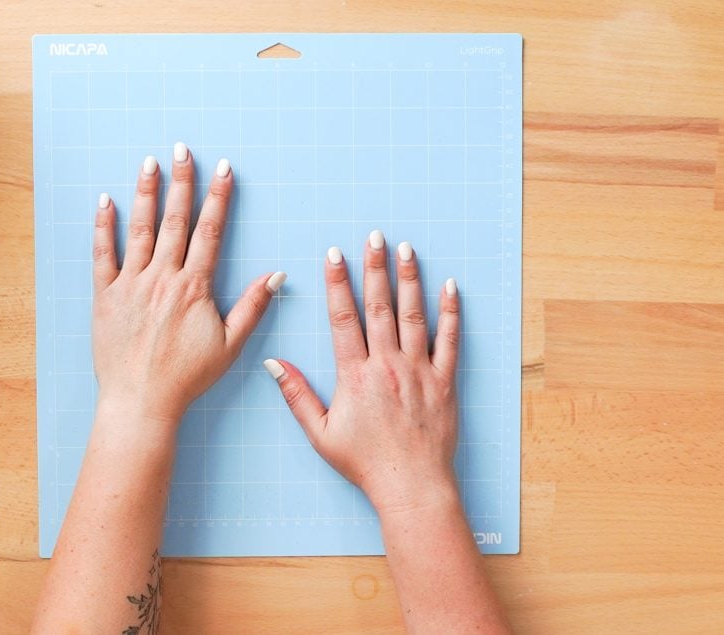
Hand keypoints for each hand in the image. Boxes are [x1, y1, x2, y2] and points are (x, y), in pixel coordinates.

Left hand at [91, 143, 285, 429]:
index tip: (223, 169)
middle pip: (174, 220)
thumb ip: (252, 306)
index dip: (217, 197)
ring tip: (150, 163)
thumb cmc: (187, 377)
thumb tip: (276, 275)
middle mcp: (162, 278)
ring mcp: (130, 284)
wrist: (141, 400)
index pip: (209, 231)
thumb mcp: (230, 345)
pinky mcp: (104, 296)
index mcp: (193, 287)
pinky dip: (103, 227)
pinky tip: (106, 201)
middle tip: (183, 150)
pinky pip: (102, 254)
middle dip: (181, 182)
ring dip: (146, 193)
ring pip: (139, 229)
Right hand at [265, 231, 460, 512]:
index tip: (334, 255)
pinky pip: (449, 340)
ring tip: (406, 249)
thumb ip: (297, 395)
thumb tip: (273, 364)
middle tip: (374, 237)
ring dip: (409, 279)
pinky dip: (450, 313)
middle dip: (375, 268)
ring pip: (413, 315)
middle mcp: (388, 366)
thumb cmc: (364, 463)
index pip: (343, 318)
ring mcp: (419, 371)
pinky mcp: (444, 382)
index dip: (338, 283)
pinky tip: (449, 287)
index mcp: (355, 375)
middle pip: (379, 307)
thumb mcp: (320, 433)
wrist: (411, 486)